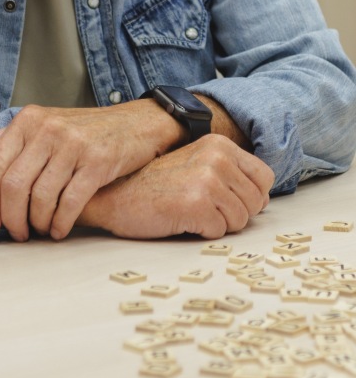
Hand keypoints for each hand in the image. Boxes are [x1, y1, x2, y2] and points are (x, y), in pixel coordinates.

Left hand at [0, 101, 181, 240]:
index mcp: (28, 120)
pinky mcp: (98, 162)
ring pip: (41, 197)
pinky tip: (60, 231)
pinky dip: (61, 223)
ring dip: (38, 224)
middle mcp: (47, 129)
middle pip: (14, 185)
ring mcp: (73, 145)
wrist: (136, 124)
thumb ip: (7, 140)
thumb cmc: (85, 131)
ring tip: (41, 231)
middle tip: (16, 234)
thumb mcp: (44, 126)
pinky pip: (70, 202)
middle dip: (11, 218)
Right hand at [77, 135, 272, 238]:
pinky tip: (179, 218)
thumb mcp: (193, 164)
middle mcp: (216, 158)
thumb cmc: (150, 184)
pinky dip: (201, 232)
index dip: (250, 196)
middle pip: (256, 203)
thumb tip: (262, 198)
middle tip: (202, 208)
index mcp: (218, 145)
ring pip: (240, 221)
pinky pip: (219, 232)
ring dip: (217, 224)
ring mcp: (207, 181)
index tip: (227, 199)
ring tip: (188, 211)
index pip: (264, 177)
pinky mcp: (197, 205)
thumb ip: (227, 172)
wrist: (112, 194)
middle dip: (234, 213)